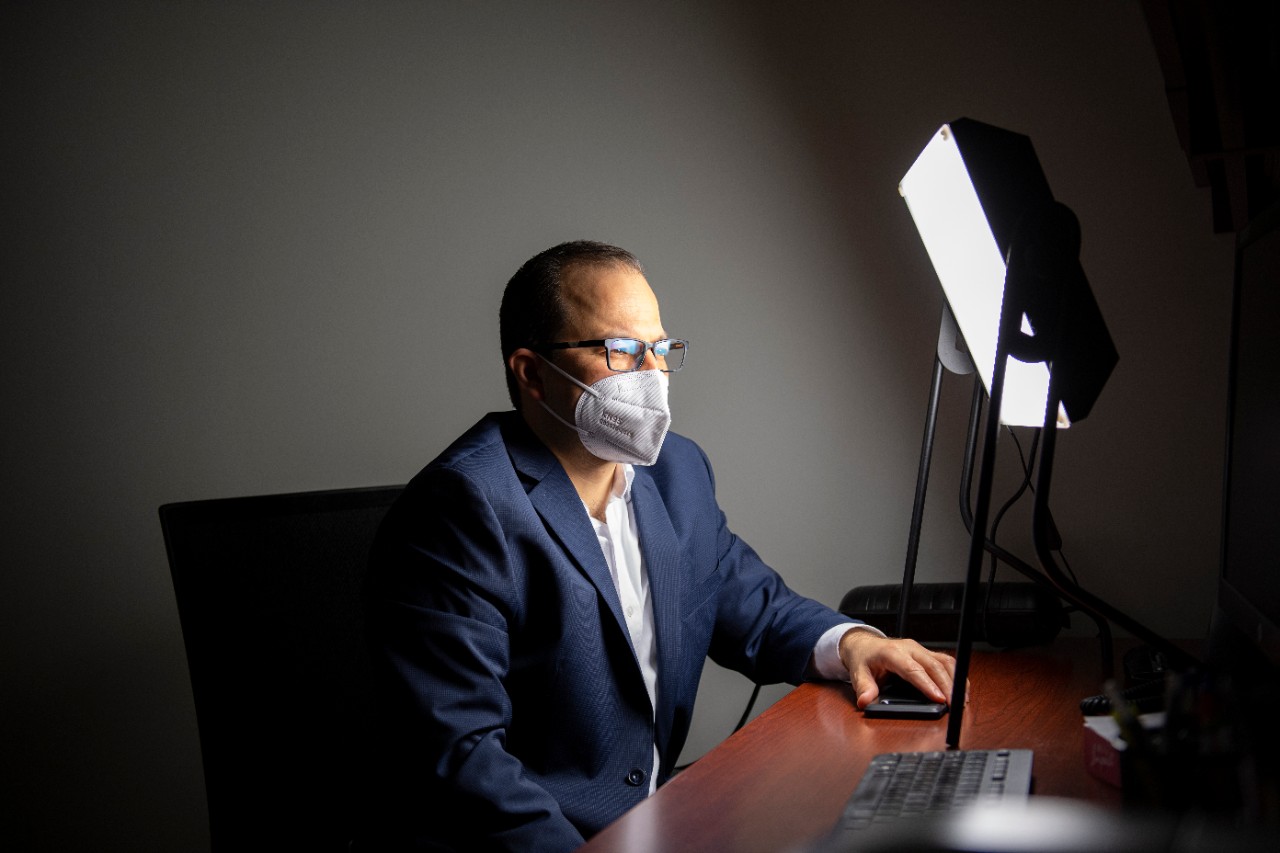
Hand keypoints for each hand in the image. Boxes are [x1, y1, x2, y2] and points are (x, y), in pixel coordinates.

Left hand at [838, 629, 958, 708]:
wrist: (865, 644)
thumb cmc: (864, 658)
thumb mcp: (858, 673)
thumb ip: (863, 688)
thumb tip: (865, 701)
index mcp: (891, 652)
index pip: (913, 669)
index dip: (927, 684)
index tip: (940, 699)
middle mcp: (909, 648)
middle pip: (934, 666)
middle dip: (948, 686)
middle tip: (956, 706)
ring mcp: (920, 649)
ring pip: (944, 662)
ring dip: (955, 680)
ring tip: (961, 701)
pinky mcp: (927, 653)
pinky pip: (945, 662)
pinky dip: (955, 675)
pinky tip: (959, 689)